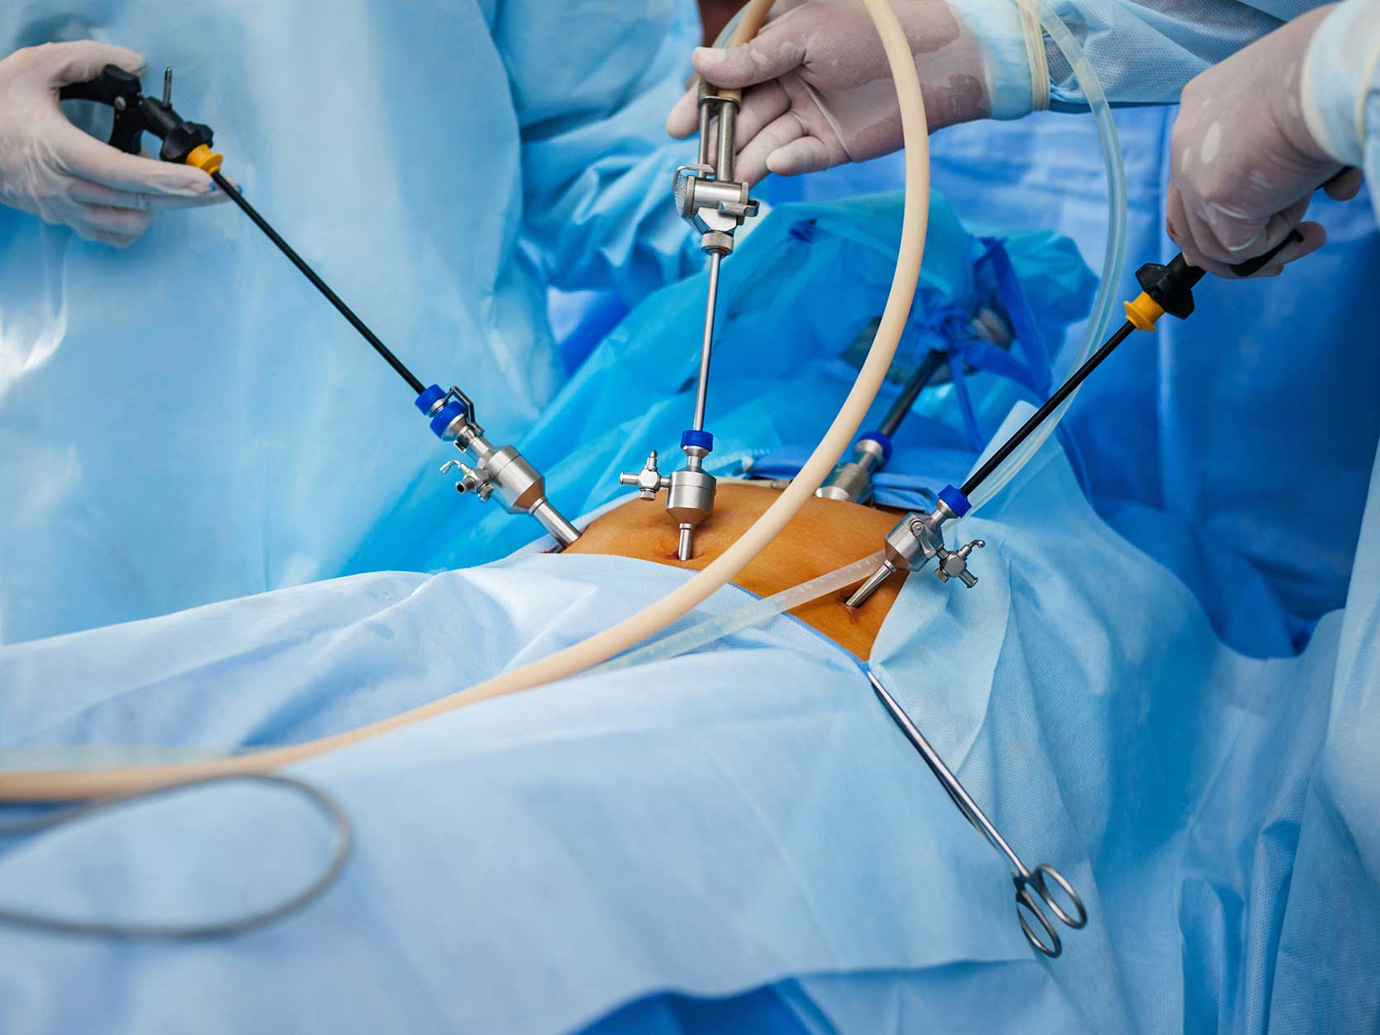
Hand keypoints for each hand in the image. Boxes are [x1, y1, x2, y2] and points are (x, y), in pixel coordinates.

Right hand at [0, 41, 223, 246]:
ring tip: (170, 184)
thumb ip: (88, 59)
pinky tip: (140, 200)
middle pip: (137, 203)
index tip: (203, 180)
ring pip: (129, 225)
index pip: (121, 172)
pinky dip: (135, 222)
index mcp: (56, 148)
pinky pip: (112, 236)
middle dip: (185, 198)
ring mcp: (63, 210)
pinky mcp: (64, 222)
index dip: (167, 179)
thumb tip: (137, 64)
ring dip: (158, 206)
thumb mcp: (35, 66)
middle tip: (221, 190)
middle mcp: (61, 187)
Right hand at [667, 0, 1028, 184]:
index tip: (674, 126)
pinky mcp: (831, 146)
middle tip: (699, 165)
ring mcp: (808, 116)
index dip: (701, 102)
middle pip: (742, 117)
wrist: (938, 57)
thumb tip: (699, 64)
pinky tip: (774, 165)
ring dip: (745, 161)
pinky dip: (787, 163)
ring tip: (728, 180)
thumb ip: (754, 58)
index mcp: (776, 48)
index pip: (728, 78)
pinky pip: (800, 158)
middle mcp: (788, 83)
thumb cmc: (872, 28)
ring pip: (765, 142)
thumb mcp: (805, 35)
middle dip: (718, 140)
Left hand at [1166, 8, 1360, 276]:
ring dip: (1264, 245)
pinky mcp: (1210, 195)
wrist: (1331, 75)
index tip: (1268, 228)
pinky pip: (1237, 248)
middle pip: (1188, 218)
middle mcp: (1185, 138)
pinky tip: (1307, 228)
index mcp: (1203, 107)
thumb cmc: (1330, 86)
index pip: (1193, 178)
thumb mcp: (1303, 118)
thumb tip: (1337, 191)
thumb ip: (1297, 158)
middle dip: (1231, 249)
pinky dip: (1275, 245)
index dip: (1226, 215)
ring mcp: (1190, 169)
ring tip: (1308, 234)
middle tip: (1277, 261)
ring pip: (1210, 241)